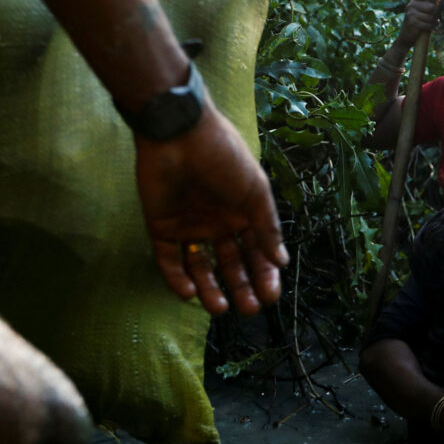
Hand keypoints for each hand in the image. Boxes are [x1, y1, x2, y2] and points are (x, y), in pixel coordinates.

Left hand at [135, 107, 288, 315]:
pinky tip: (190, 293)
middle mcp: (218, 224)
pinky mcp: (161, 227)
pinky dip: (178, 279)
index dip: (265, 275)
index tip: (270, 296)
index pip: (257, 253)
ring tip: (219, 309)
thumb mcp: (255, 192)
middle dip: (241, 288)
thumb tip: (282, 261)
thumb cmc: (225, 157)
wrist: (179, 134)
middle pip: (231, 265)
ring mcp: (189, 227)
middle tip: (248, 309)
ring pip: (200, 268)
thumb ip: (267, 227)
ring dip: (210, 289)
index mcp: (244, 214)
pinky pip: (169, 260)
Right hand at [394, 0, 438, 48]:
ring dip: (434, 22)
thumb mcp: (424, 12)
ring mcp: (410, 13)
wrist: (407, 37)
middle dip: (437, 14)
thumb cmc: (420, 23)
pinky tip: (432, 29)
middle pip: (431, 7)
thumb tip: (443, 1)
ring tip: (434, 24)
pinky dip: (431, 27)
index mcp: (415, 0)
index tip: (436, 0)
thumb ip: (431, 6)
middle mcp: (411, 4)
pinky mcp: (411, 22)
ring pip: (430, 17)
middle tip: (437, 18)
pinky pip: (426, 24)